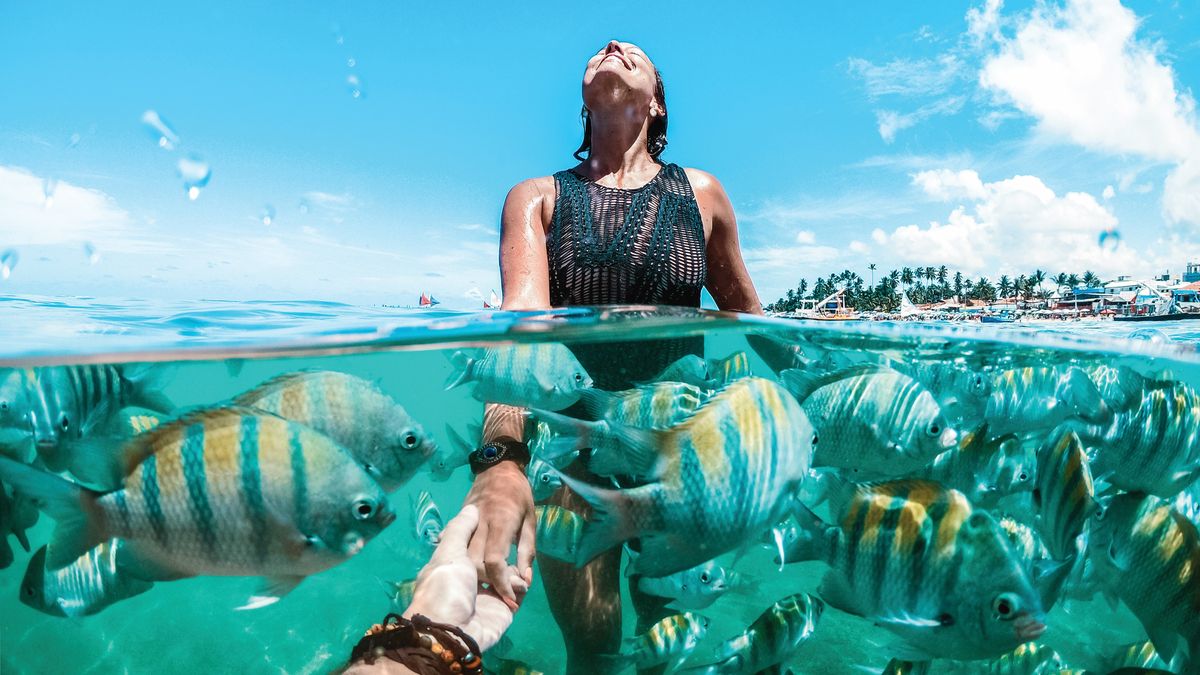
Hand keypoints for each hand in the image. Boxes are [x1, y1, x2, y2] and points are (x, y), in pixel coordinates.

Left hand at [405, 504, 527, 651]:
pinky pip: (517, 593)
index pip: (475, 544)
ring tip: (517, 568)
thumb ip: (460, 530)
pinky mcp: (503, 610)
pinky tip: (522, 582)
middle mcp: (471, 579)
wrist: (452, 631)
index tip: (494, 520)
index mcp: (456, 564)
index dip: (485, 534)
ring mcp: (487, 596)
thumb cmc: (445, 586)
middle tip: (511, 542)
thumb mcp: (449, 551)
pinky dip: (521, 586)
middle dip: (504, 553)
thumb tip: (471, 510)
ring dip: (514, 571)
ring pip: (508, 575)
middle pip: (494, 559)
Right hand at [463, 461, 535, 609]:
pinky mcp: (459, 520)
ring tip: (486, 582)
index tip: (509, 598)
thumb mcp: (531, 520)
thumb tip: (525, 580)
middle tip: (499, 591)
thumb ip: (527, 551)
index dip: (501, 583)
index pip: (495, 559)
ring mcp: (466, 521)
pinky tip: (461, 568)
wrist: (498, 466)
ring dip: (472, 573)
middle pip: (474, 561)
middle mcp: (480, 523)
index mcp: (501, 522)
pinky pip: (454, 543)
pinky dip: (457, 558)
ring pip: (461, 555)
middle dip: (485, 582)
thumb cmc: (519, 494)